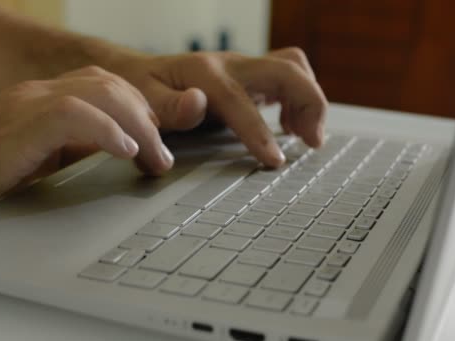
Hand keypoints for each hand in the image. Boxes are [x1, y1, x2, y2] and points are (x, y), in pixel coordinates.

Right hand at [0, 66, 171, 220]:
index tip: (156, 147)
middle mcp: (42, 94)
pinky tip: (125, 152)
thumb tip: (115, 152)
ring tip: (152, 158)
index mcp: (47, 101)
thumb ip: (72, 146)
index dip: (140, 113)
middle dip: (148, 121)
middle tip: (161, 159)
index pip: (107, 88)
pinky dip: (107, 130)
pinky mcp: (18, 124)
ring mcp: (29, 104)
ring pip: (102, 93)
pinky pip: (73, 114)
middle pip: (113, 86)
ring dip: (138, 127)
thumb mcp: (36, 156)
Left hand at [103, 47, 327, 167]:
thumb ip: (169, 108)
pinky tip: (291, 127)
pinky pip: (289, 76)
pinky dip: (301, 99)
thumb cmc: (141, 90)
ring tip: (307, 137)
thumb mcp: (142, 101)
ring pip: (294, 68)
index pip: (240, 101)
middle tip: (312, 142)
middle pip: (286, 69)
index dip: (260, 131)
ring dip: (309, 99)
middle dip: (309, 102)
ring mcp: (244, 68)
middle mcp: (230, 65)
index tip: (275, 161)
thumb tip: (196, 105)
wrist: (142, 71)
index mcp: (204, 74)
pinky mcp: (251, 76)